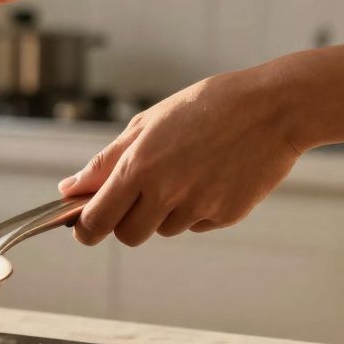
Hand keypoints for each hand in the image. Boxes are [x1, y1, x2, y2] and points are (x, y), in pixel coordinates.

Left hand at [57, 67, 302, 245]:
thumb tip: (70, 188)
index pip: (97, 220)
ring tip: (186, 171)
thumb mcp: (147, 124)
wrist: (273, 108)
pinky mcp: (227, 216)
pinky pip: (197, 224)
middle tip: (137, 196)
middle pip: (128, 235)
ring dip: (164, 211)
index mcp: (139, 167)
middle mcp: (166, 193)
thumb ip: (106, 161)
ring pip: (164, 229)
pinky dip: (196, 208)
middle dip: (125, 222)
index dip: (85, 228)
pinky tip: (211, 175)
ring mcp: (198, 207)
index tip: (83, 226)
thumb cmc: (206, 107)